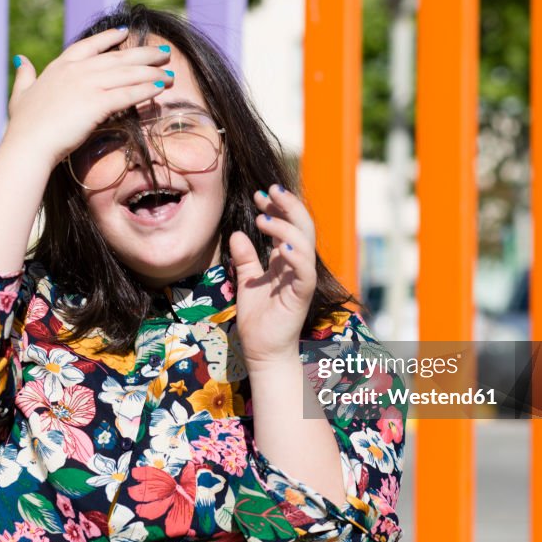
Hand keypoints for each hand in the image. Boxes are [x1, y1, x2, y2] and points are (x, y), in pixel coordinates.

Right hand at [3, 28, 173, 165]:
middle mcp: (76, 71)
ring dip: (152, 71)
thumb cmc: (23, 125)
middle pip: (117, 57)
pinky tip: (161, 86)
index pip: (88, 45)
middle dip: (144, 54)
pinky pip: (128, 93)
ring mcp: (87, 85)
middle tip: (164, 52)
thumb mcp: (20, 95)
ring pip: (127, 73)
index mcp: (59, 67)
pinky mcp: (97, 103)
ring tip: (171, 72)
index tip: (125, 32)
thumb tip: (20, 59)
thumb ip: (24, 75)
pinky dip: (147, 89)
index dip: (108, 38)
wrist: (28, 143)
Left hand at [228, 184, 316, 366]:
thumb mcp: (247, 281)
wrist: (262, 351)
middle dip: (287, 205)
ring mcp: (301, 279)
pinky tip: (281, 246)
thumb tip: (237, 234)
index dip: (277, 207)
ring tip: (263, 217)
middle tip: (268, 190)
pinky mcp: (301, 296)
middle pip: (302, 226)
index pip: (288, 224)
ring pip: (305, 243)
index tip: (259, 194)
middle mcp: (297, 265)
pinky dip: (296, 256)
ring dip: (286, 227)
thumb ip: (246, 258)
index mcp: (286, 260)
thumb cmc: (258, 319)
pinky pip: (304, 272)